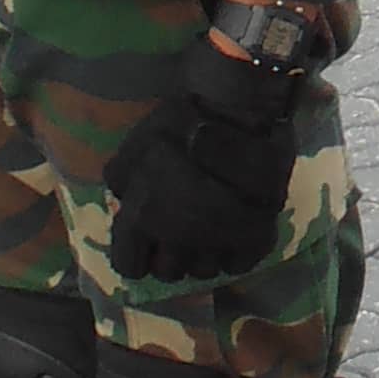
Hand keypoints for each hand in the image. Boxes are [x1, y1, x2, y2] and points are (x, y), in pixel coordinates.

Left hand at [103, 31, 309, 283]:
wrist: (239, 104)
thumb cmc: (180, 122)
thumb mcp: (134, 147)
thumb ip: (123, 182)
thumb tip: (125, 201)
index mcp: (143, 219)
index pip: (131, 266)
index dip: (139, 253)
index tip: (150, 236)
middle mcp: (178, 237)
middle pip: (170, 272)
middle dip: (173, 253)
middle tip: (182, 225)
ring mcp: (220, 241)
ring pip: (204, 270)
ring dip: (204, 251)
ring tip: (211, 223)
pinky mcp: (255, 239)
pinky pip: (238, 263)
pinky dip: (235, 250)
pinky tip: (234, 225)